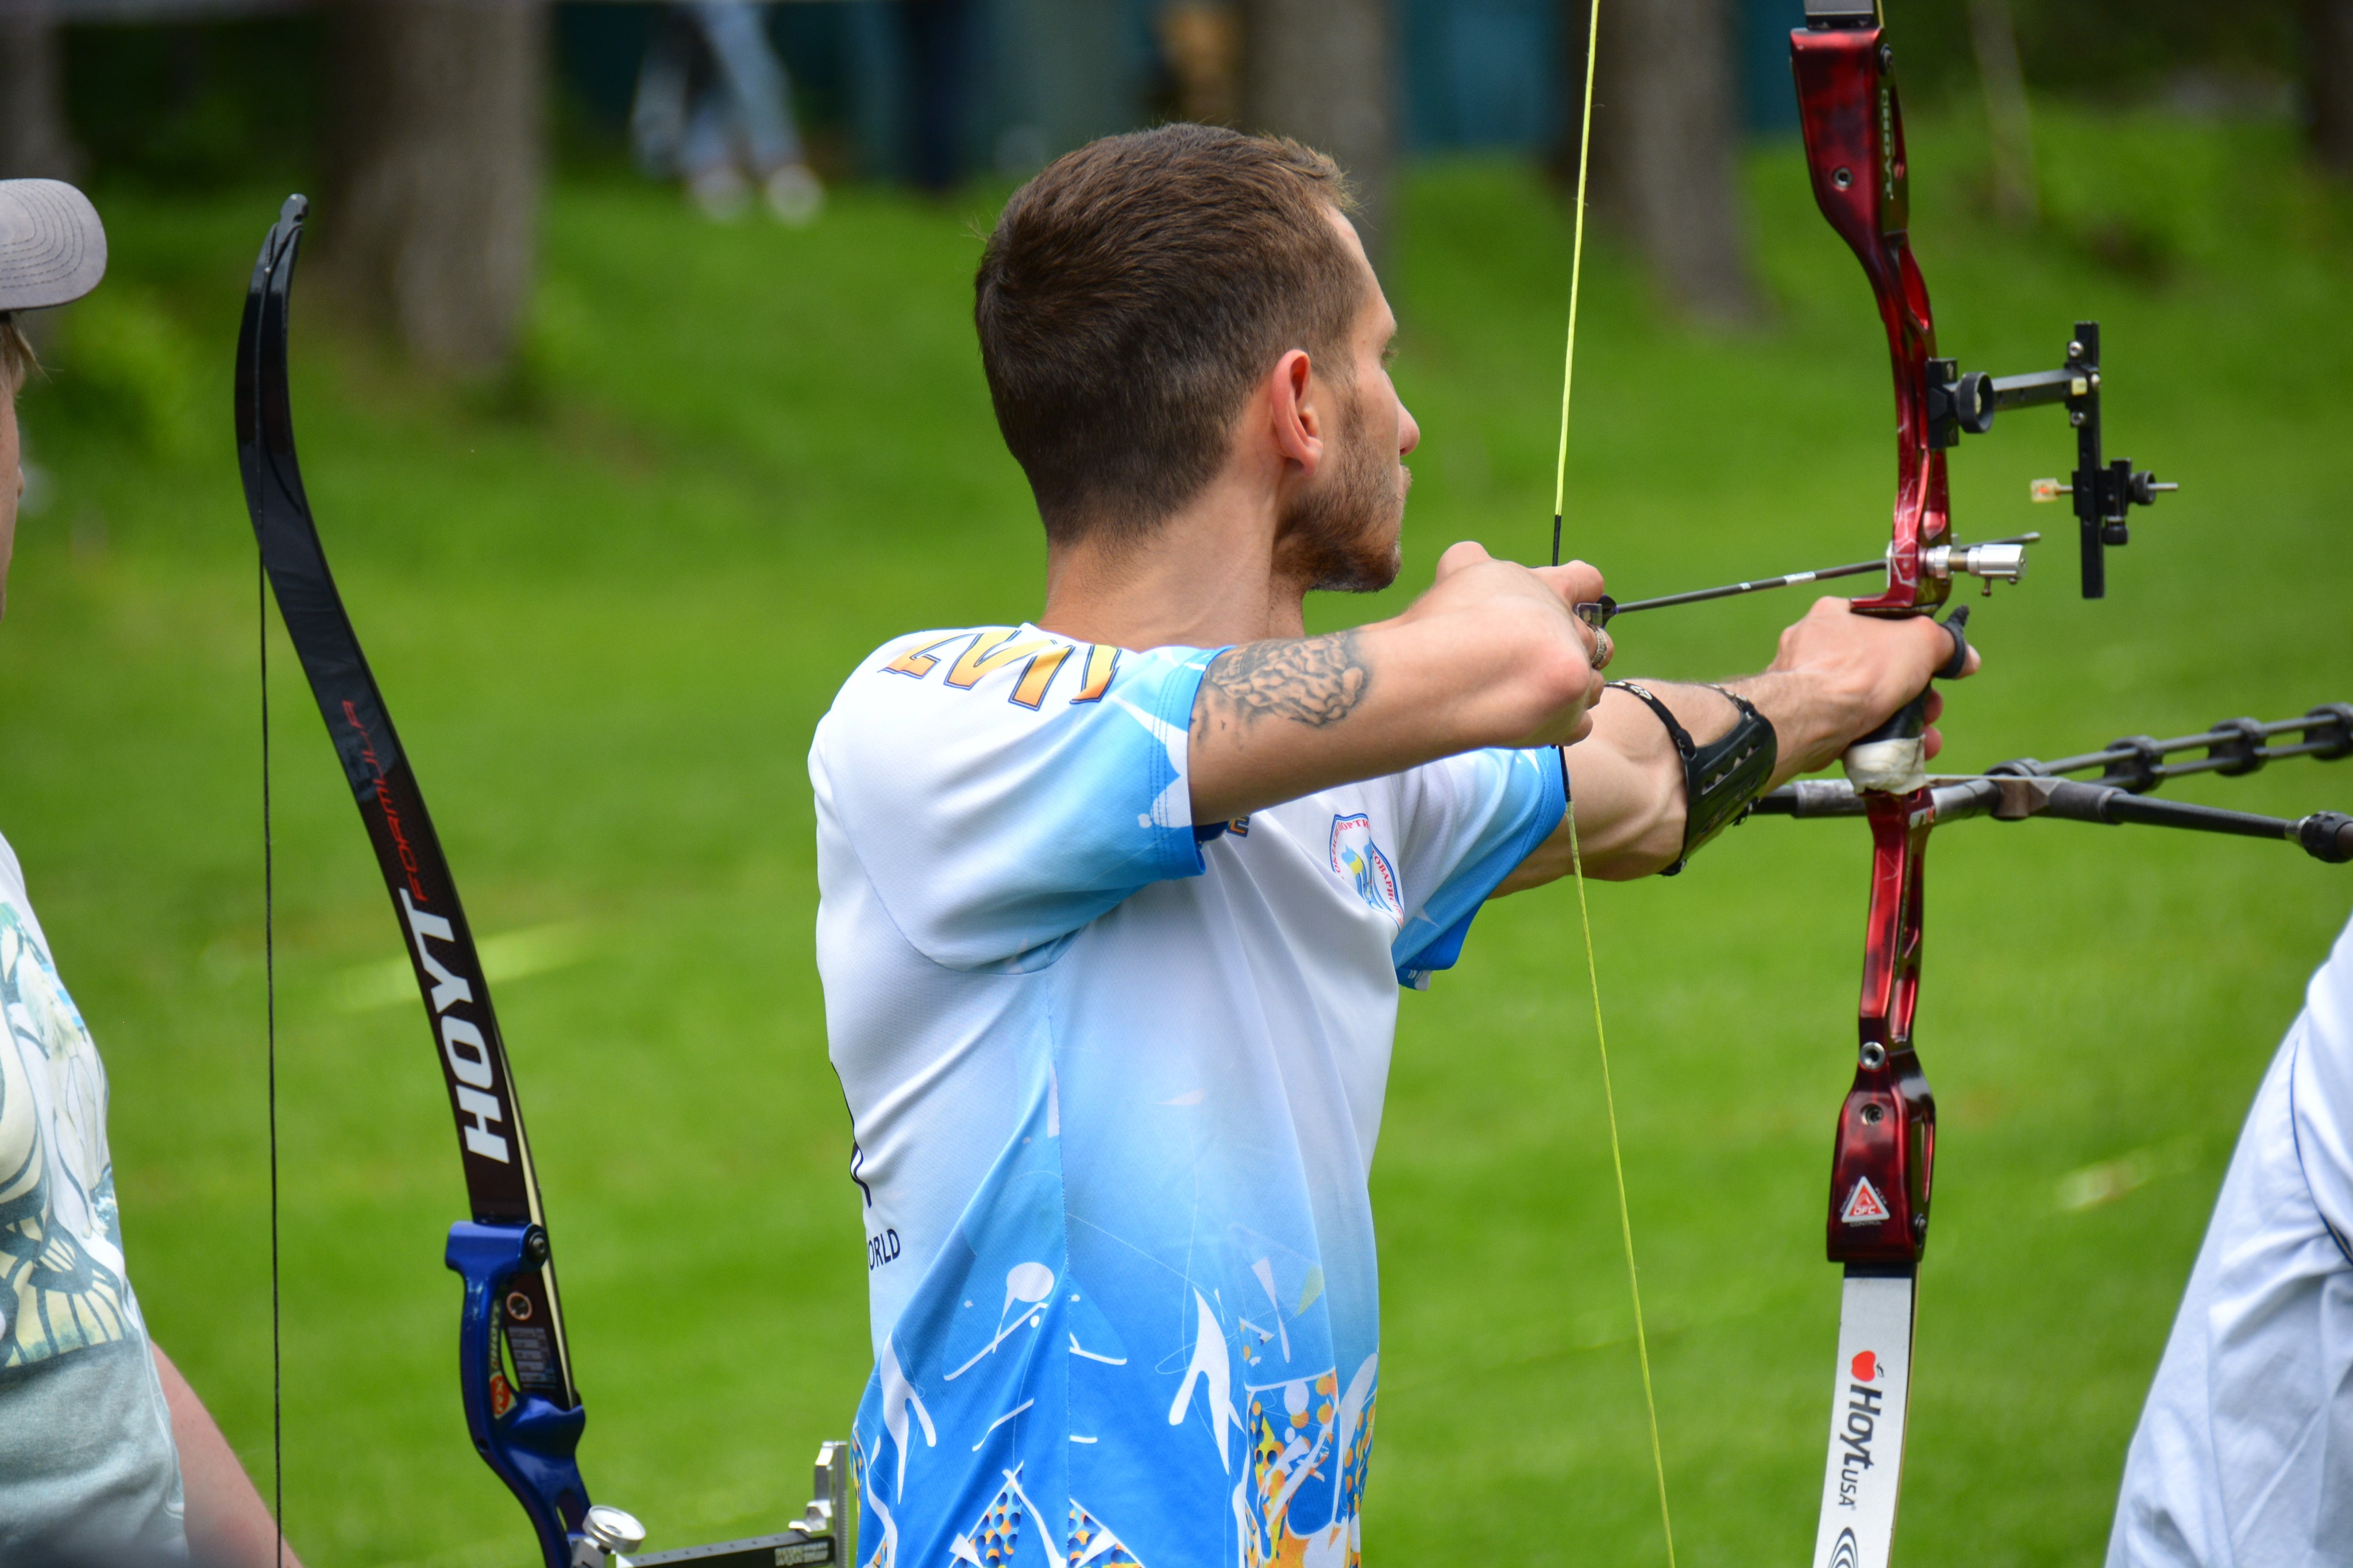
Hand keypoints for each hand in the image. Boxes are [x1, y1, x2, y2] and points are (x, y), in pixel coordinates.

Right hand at [1401, 541, 1608, 744]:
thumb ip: (1473, 562)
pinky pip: (1581, 723)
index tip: (1577, 597)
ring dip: (1571, 688)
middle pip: (1596, 640)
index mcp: (1552, 588)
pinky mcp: (1570, 719)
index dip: (1583, 589)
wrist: (1449, 677)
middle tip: (1535, 658)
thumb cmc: (1448, 620)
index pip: (1587, 580)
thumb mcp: (1458, 570)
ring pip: (1593, 683)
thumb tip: (1472, 555)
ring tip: (1531, 694)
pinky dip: (1561, 722)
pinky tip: (1535, 718)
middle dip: (1571, 648)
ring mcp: (1577, 678)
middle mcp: (1573, 631)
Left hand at [1759, 596, 1979, 775]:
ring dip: (1901, 721)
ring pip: (1865, 702)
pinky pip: (1848, 728)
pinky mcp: (1805, 721)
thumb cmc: (1854, 672)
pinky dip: (1875, 740)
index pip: (1884, 624)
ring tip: (1924, 738)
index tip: (1935, 666)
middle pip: (1878, 669)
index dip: (1915, 647)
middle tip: (1932, 708)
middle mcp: (1813, 647)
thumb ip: (1945, 644)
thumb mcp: (1919, 642)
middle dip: (1915, 694)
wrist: (1811, 720)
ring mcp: (1805, 686)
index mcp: (1835, 615)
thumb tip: (1964, 656)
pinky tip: (1896, 752)